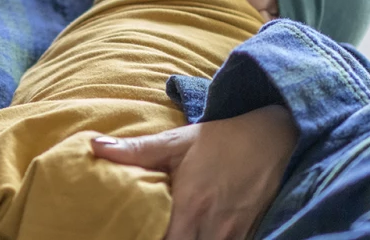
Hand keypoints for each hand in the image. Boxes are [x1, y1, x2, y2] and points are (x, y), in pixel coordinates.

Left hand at [91, 106, 298, 239]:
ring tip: (167, 235)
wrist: (275, 139)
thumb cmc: (221, 140)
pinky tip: (193, 236)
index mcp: (190, 206)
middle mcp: (212, 227)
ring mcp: (232, 236)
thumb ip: (136, 150)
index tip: (132, 234)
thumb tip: (95, 146)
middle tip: (146, 234)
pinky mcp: (247, 237)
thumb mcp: (177, 141)